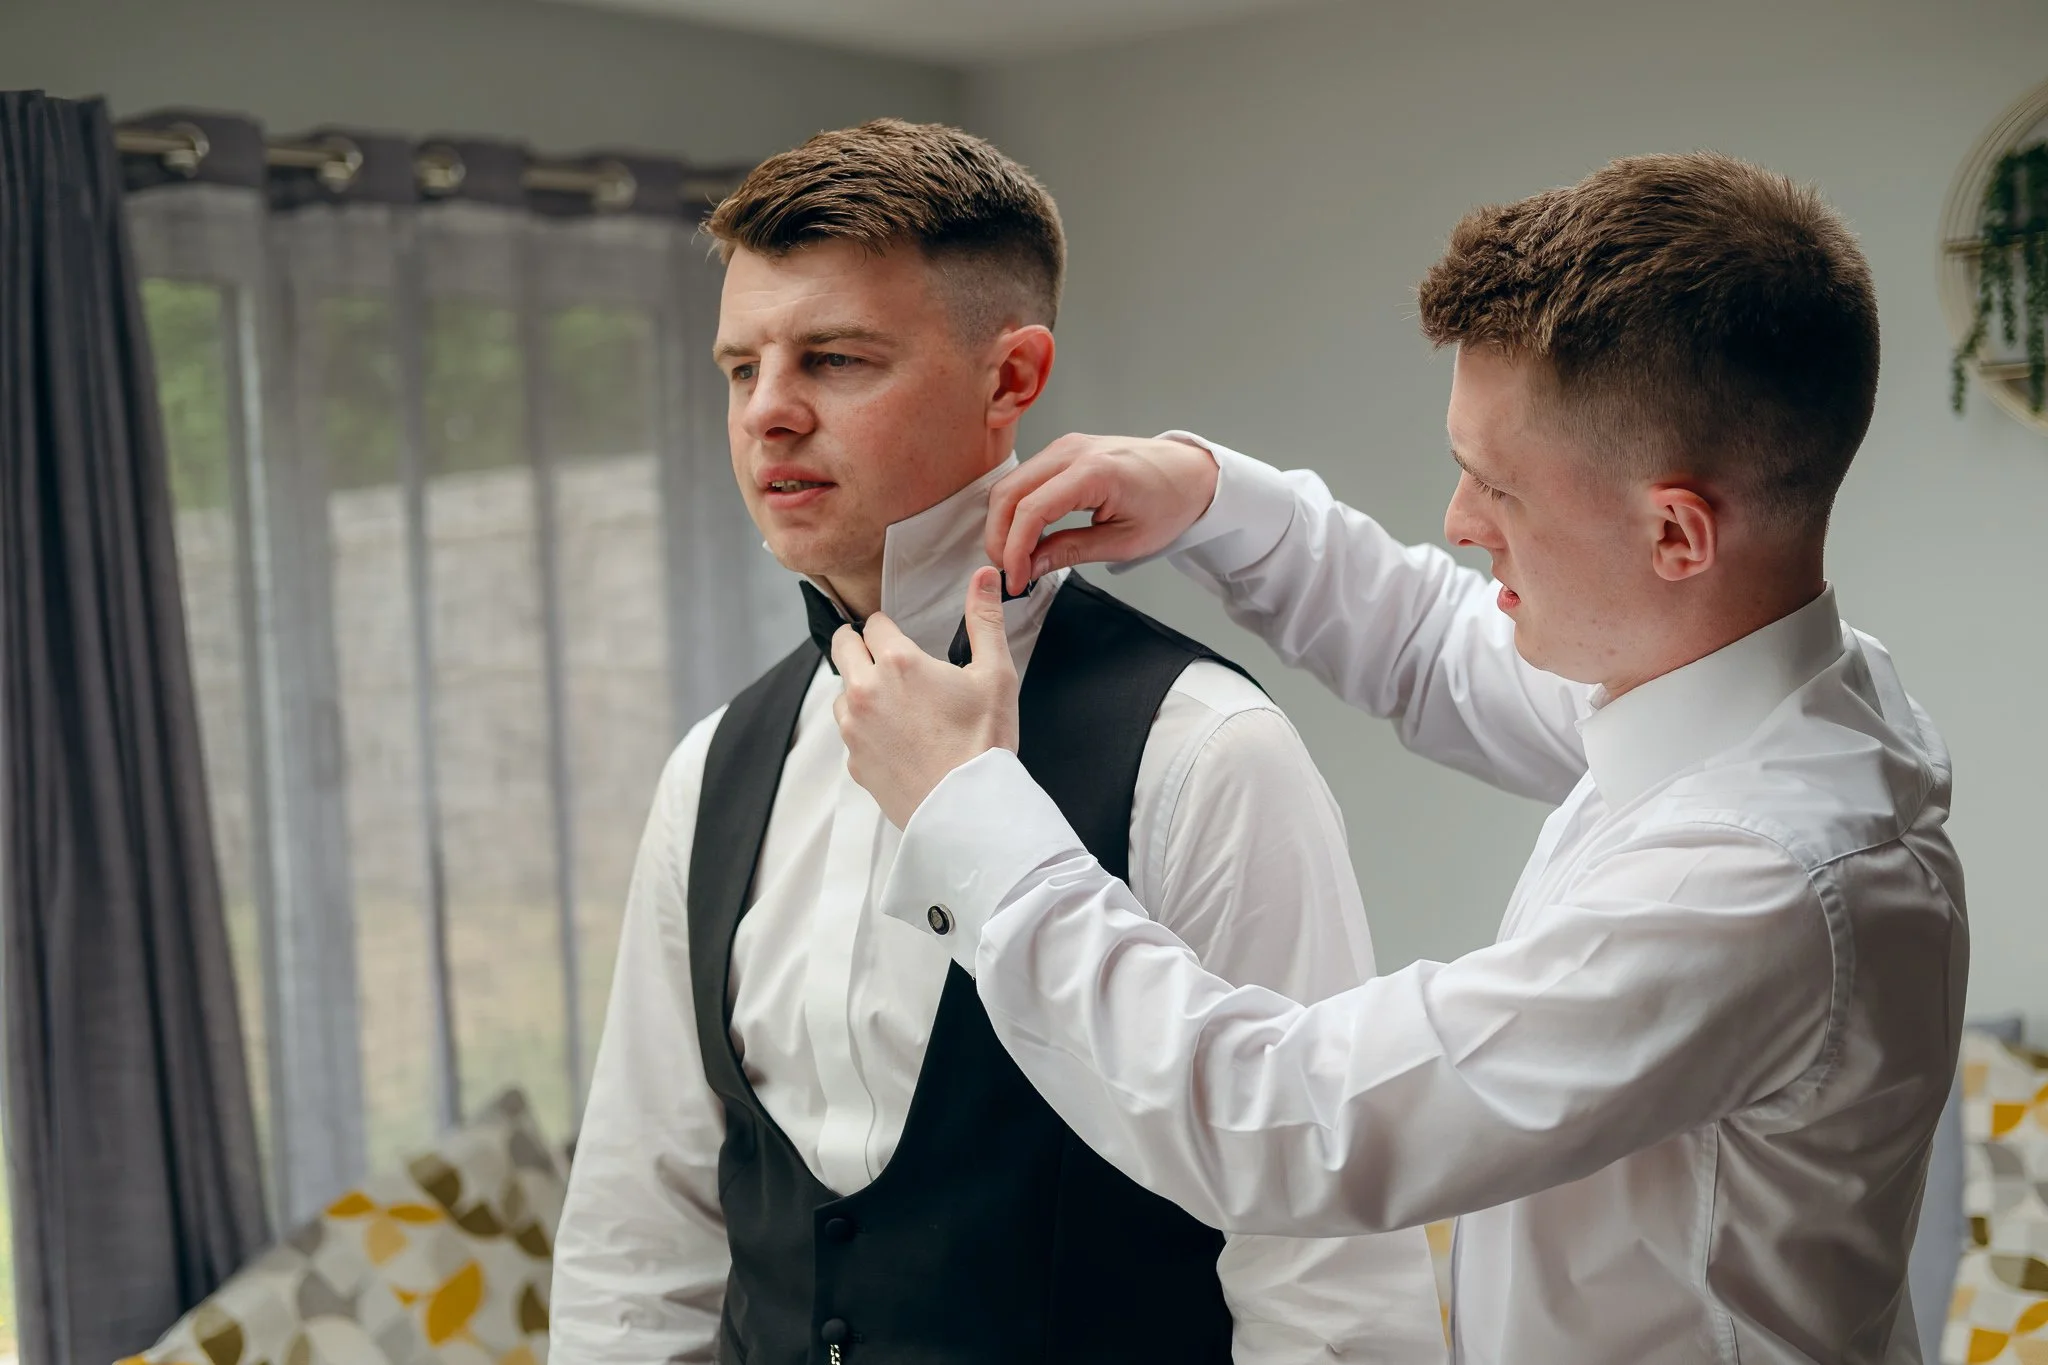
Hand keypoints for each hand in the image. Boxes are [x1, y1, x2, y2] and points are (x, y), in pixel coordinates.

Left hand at [831, 567, 1020, 827]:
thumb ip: (984, 620)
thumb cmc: (983, 743)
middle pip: (842, 648)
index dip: (887, 626)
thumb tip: (984, 576)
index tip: (897, 635)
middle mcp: (866, 691)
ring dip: (858, 688)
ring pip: (841, 692)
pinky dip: (864, 728)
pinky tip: (894, 737)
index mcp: (898, 664)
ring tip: (891, 701)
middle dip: (857, 644)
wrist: (968, 810)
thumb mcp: (995, 674)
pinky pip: (850, 733)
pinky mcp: (854, 762)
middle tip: (879, 652)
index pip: (874, 624)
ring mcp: (854, 729)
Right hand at [985, 433, 1221, 594]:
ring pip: (1011, 484)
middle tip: (1008, 572)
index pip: (1032, 510)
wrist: (1192, 473)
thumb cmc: (1170, 504)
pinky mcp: (1064, 450)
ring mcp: (1065, 446)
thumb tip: (1031, 567)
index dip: (1015, 549)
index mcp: (1094, 472)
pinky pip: (1026, 478)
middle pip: (1009, 493)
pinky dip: (1017, 508)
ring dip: (1004, 523)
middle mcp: (1072, 451)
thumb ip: (1072, 551)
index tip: (1015, 579)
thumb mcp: (1125, 541)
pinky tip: (1026, 536)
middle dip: (999, 537)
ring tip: (1016, 558)